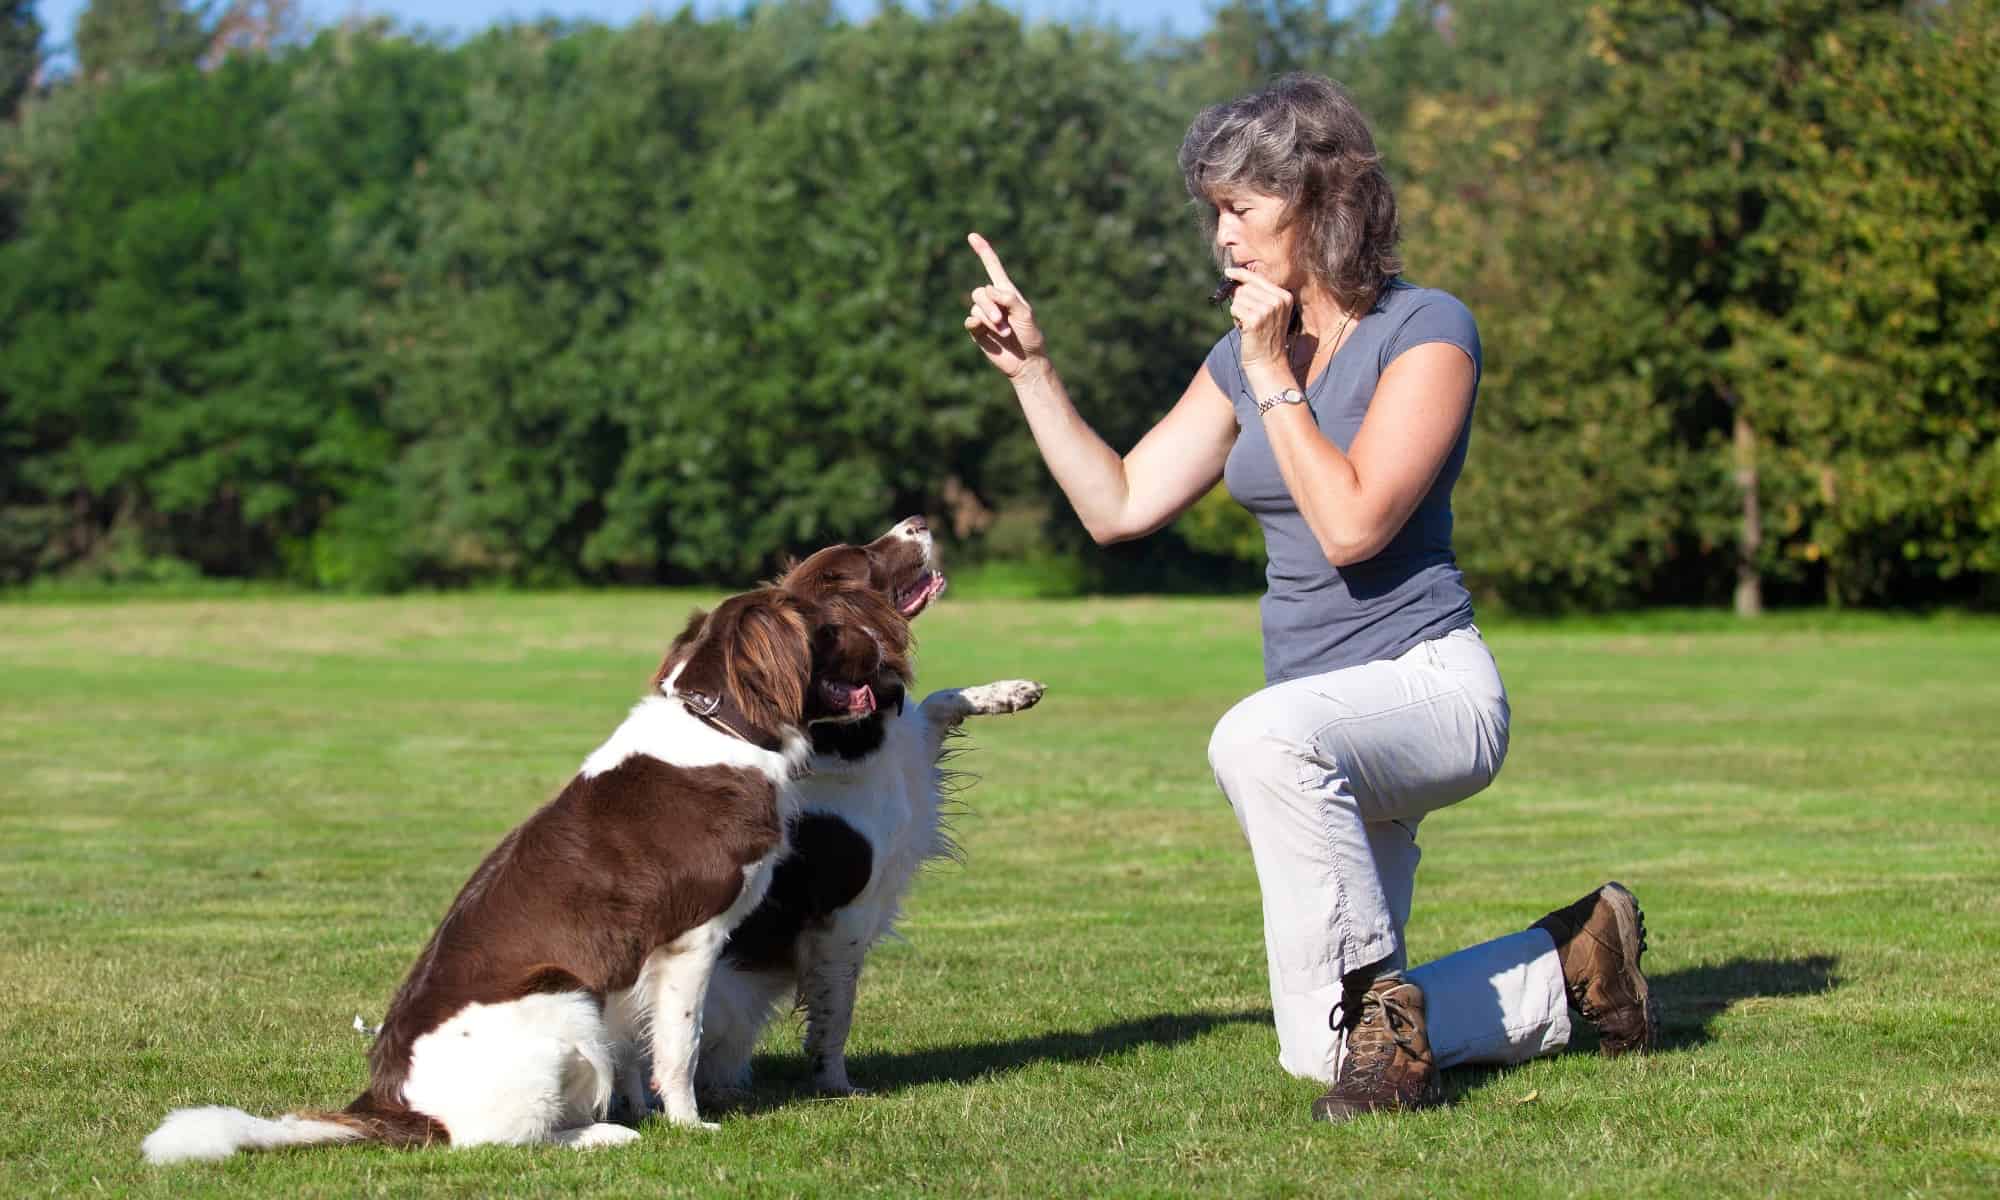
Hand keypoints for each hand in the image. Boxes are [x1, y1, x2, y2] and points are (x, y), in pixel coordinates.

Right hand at [964, 233, 1047, 380]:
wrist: (1025, 362)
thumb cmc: (1030, 336)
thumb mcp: (1026, 314)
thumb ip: (1009, 299)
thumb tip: (988, 290)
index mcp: (1007, 292)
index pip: (992, 267)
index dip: (983, 251)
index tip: (972, 236)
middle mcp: (994, 302)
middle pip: (980, 291)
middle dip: (990, 306)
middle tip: (1003, 322)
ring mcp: (984, 316)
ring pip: (975, 307)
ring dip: (990, 320)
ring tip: (1004, 332)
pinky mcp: (978, 331)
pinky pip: (970, 320)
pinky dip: (977, 324)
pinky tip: (985, 332)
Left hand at [1224, 266, 1294, 371]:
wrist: (1268, 362)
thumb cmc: (1264, 337)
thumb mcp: (1268, 312)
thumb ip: (1256, 295)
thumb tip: (1235, 281)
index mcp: (1284, 296)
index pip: (1258, 279)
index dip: (1241, 274)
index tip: (1228, 271)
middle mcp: (1278, 300)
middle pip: (1245, 287)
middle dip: (1241, 301)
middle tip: (1249, 318)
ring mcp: (1268, 309)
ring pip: (1238, 298)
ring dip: (1238, 311)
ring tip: (1248, 325)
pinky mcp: (1255, 319)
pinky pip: (1235, 309)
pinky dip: (1235, 318)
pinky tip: (1245, 329)